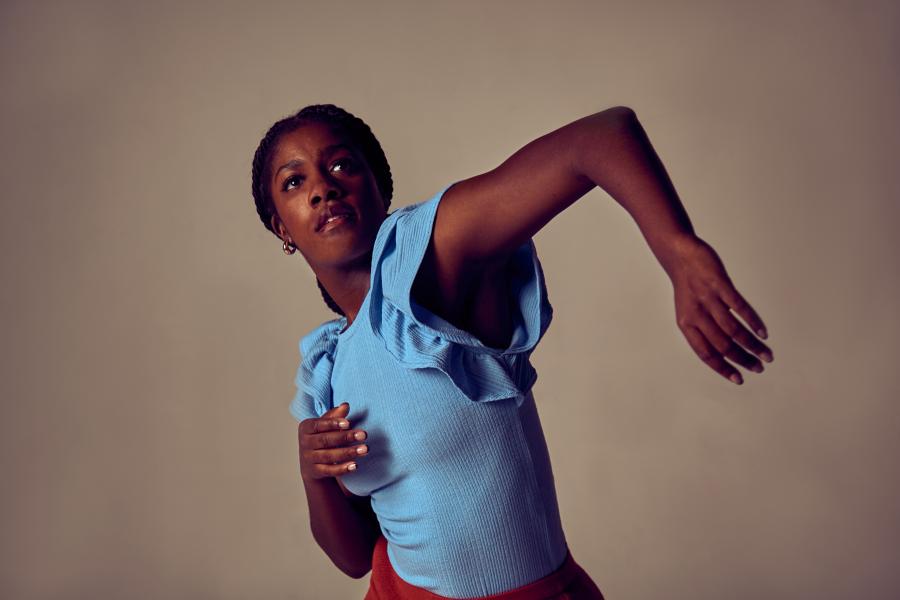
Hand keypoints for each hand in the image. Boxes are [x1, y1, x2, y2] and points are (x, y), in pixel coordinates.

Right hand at [298, 402, 368, 480]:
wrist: (310, 463)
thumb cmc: (321, 437)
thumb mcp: (326, 425)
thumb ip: (335, 416)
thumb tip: (346, 405)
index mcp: (306, 428)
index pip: (318, 425)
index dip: (333, 423)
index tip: (349, 423)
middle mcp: (305, 443)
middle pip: (326, 440)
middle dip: (346, 437)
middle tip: (364, 435)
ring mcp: (309, 458)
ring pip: (329, 456)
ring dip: (348, 452)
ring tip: (365, 449)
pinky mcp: (315, 472)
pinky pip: (329, 471)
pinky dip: (342, 468)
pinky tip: (355, 465)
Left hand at [666, 235, 772, 383]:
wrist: (679, 254)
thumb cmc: (687, 285)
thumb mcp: (688, 310)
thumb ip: (703, 328)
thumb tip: (725, 350)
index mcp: (686, 325)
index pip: (705, 353)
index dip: (722, 368)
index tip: (739, 379)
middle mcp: (696, 315)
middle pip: (723, 345)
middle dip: (743, 360)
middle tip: (759, 368)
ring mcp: (708, 299)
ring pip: (733, 330)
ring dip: (752, 345)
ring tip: (766, 354)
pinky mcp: (719, 284)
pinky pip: (739, 307)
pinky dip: (753, 322)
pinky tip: (763, 332)